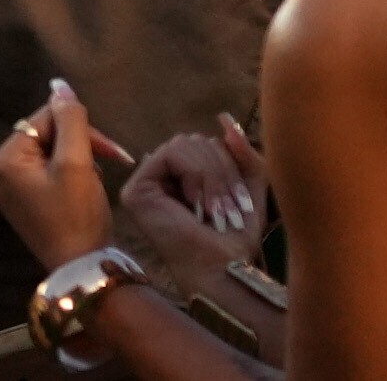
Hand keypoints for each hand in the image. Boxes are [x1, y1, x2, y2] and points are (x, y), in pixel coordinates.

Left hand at [0, 80, 127, 268]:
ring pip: (51, 154)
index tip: (111, 150)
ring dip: (80, 160)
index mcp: (3, 159)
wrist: (83, 270)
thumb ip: (70, 120)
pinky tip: (88, 190)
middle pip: (46, 137)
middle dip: (81, 146)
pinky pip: (48, 174)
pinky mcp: (24, 203)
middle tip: (113, 161)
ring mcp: (9, 190)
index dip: (80, 128)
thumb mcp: (78, 163)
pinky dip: (71, 176)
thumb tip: (60, 84)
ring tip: (98, 181)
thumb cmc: (79, 217)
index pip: (44, 120)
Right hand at [120, 117, 275, 279]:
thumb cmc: (236, 238)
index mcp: (184, 176)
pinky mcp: (136, 190)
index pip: (204, 143)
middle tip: (228, 208)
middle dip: (221, 169)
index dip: (228, 162)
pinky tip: (198, 204)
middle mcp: (161, 177)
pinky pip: (170, 153)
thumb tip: (224, 118)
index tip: (242, 201)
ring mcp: (145, 183)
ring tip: (215, 209)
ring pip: (184, 143)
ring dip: (211, 175)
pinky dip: (195, 175)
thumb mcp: (250, 188)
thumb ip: (242, 153)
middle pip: (194, 139)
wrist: (224, 267)